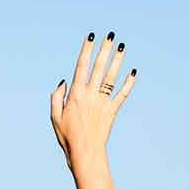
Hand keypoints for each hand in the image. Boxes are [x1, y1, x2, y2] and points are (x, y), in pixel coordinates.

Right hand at [50, 32, 134, 169]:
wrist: (85, 153)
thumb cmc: (67, 136)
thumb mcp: (55, 117)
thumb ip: (57, 97)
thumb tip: (63, 82)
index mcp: (76, 94)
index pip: (82, 66)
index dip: (87, 49)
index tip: (91, 37)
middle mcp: (91, 95)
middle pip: (99, 67)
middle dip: (105, 49)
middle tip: (111, 35)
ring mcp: (103, 102)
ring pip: (112, 77)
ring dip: (118, 60)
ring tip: (122, 47)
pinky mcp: (112, 111)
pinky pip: (122, 95)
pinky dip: (129, 83)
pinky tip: (133, 72)